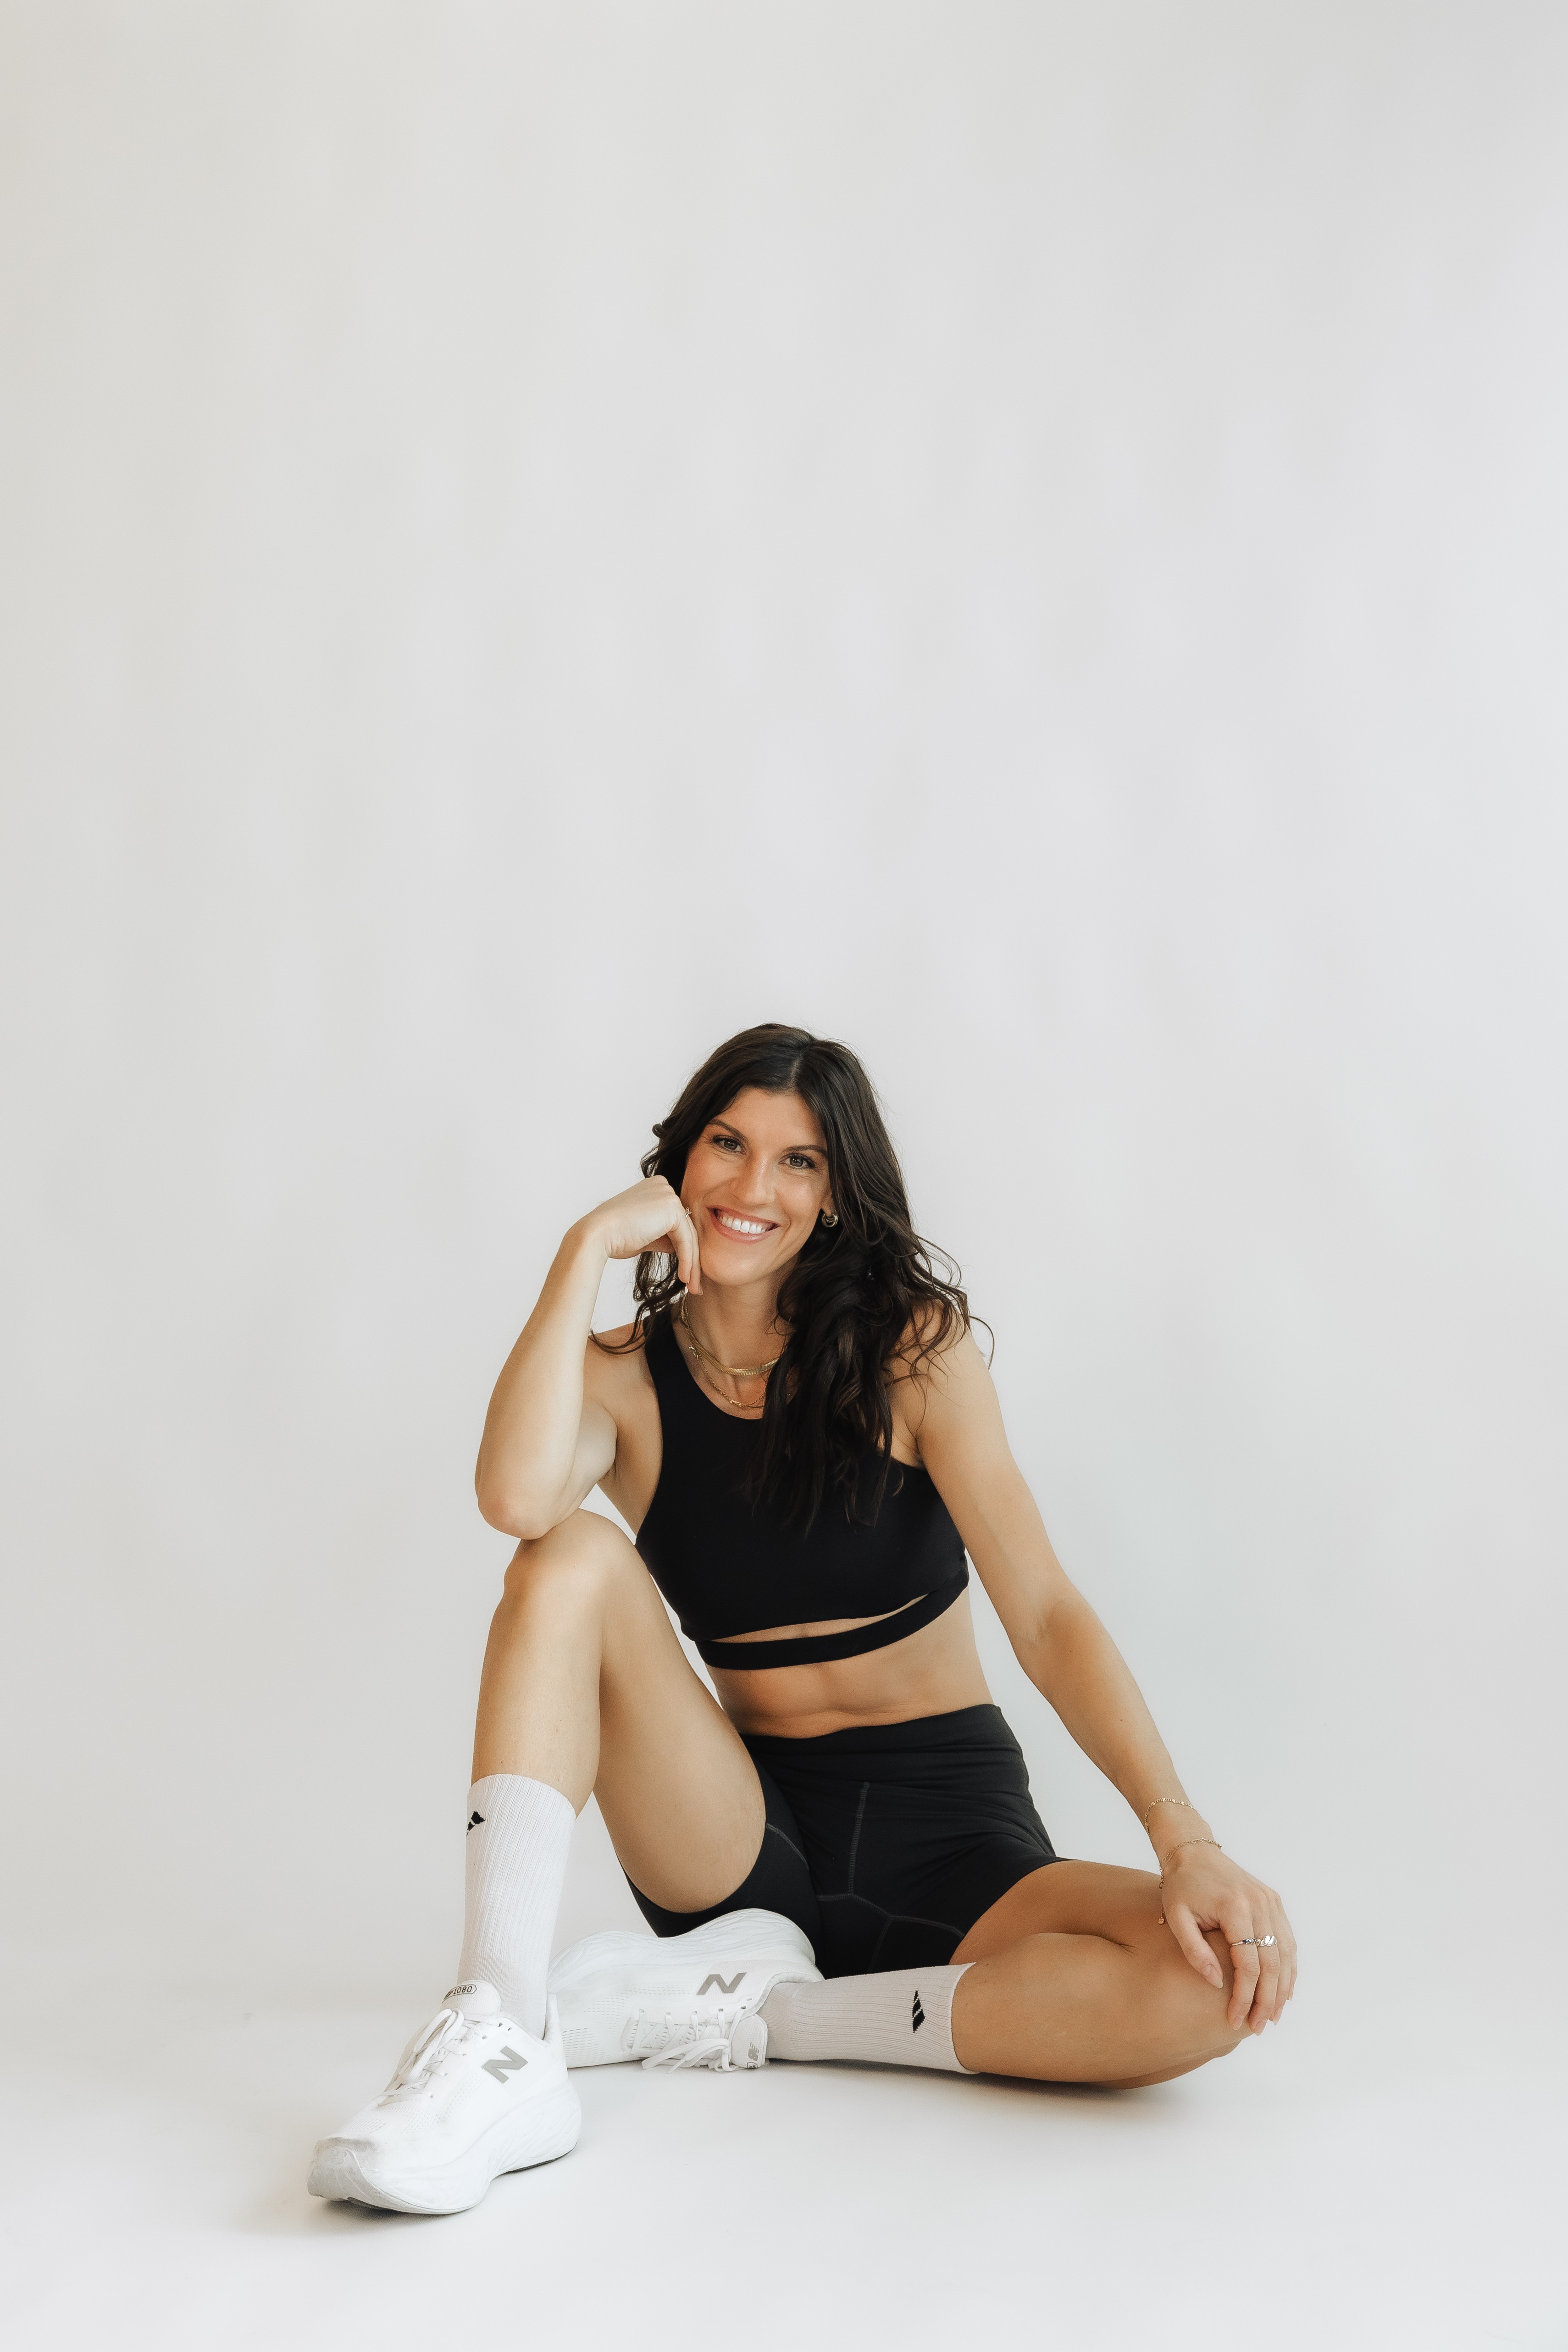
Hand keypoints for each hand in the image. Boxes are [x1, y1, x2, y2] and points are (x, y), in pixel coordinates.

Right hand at [580, 1176, 701, 1294]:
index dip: (683, 1248)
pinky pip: (686, 1239)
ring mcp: (668, 1194)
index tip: (686, 1272)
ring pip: (688, 1235)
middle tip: (694, 1283)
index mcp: (654, 1188)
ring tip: (692, 1287)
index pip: (676, 1222)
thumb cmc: (613, 1237)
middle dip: (691, 1258)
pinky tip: (685, 1277)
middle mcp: (663, 1186)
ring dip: (692, 1263)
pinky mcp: (672, 1207)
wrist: (597, 1236)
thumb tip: (678, 1247)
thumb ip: (662, 1236)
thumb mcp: (644, 1235)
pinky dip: (687, 1260)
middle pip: (685, 1228)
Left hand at [1158, 1845, 1296, 2033]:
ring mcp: (1271, 1901)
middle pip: (1271, 1964)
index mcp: (1235, 1907)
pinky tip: (1283, 1990)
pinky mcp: (1274, 1901)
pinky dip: (1287, 1968)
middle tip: (1257, 2028)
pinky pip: (1287, 1940)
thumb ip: (1195, 1951)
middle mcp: (1260, 1903)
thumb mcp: (1176, 1917)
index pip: (1248, 1965)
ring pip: (1285, 1955)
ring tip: (1272, 2016)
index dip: (1244, 1997)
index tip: (1234, 2021)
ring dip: (1281, 1989)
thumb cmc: (1181, 1886)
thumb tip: (1217, 1984)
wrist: (1193, 1851)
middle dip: (1266, 2001)